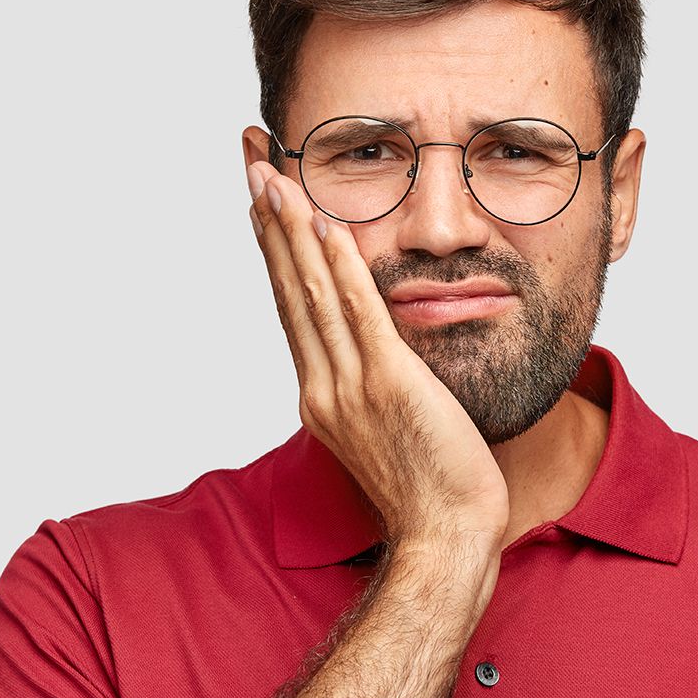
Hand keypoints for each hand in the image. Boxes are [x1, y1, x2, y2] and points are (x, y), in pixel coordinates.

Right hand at [247, 160, 509, 554]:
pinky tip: (328, 229)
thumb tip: (376, 354)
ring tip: (275, 177)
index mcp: (320, 395)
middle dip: (269, 221)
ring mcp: (351, 387)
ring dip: (293, 231)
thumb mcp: (387, 428)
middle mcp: (324, 386)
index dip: (273, 248)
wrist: (446, 535)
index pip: (289, 306)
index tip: (260, 199)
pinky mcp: (390, 386)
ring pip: (313, 294)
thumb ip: (373, 386)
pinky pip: (360, 317)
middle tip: (251, 163)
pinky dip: (341, 271)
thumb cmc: (429, 488)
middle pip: (288, 289)